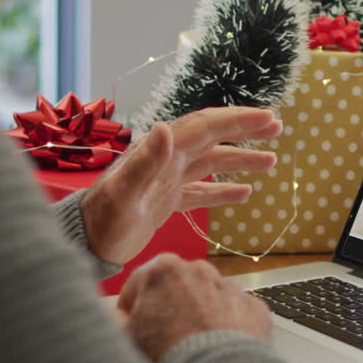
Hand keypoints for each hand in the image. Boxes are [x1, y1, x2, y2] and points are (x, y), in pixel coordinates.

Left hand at [81, 107, 282, 264]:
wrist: (85, 244)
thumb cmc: (103, 221)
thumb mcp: (124, 194)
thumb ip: (145, 162)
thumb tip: (167, 128)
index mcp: (161, 152)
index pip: (206, 127)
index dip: (238, 120)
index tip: (267, 117)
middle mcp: (167, 160)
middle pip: (212, 138)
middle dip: (245, 130)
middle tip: (277, 127)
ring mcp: (168, 180)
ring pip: (211, 163)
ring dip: (240, 160)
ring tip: (271, 160)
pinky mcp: (166, 201)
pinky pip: (202, 191)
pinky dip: (223, 190)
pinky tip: (245, 193)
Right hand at [118, 253, 270, 362]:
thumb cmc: (166, 357)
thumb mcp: (122, 338)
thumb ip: (109, 318)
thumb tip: (108, 313)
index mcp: (162, 269)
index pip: (136, 287)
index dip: (131, 313)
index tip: (135, 332)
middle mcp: (200, 270)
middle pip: (174, 290)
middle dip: (168, 310)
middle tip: (164, 342)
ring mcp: (230, 287)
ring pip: (207, 300)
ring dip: (198, 318)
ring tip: (192, 350)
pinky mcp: (254, 308)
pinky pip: (235, 315)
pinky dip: (227, 329)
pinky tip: (217, 351)